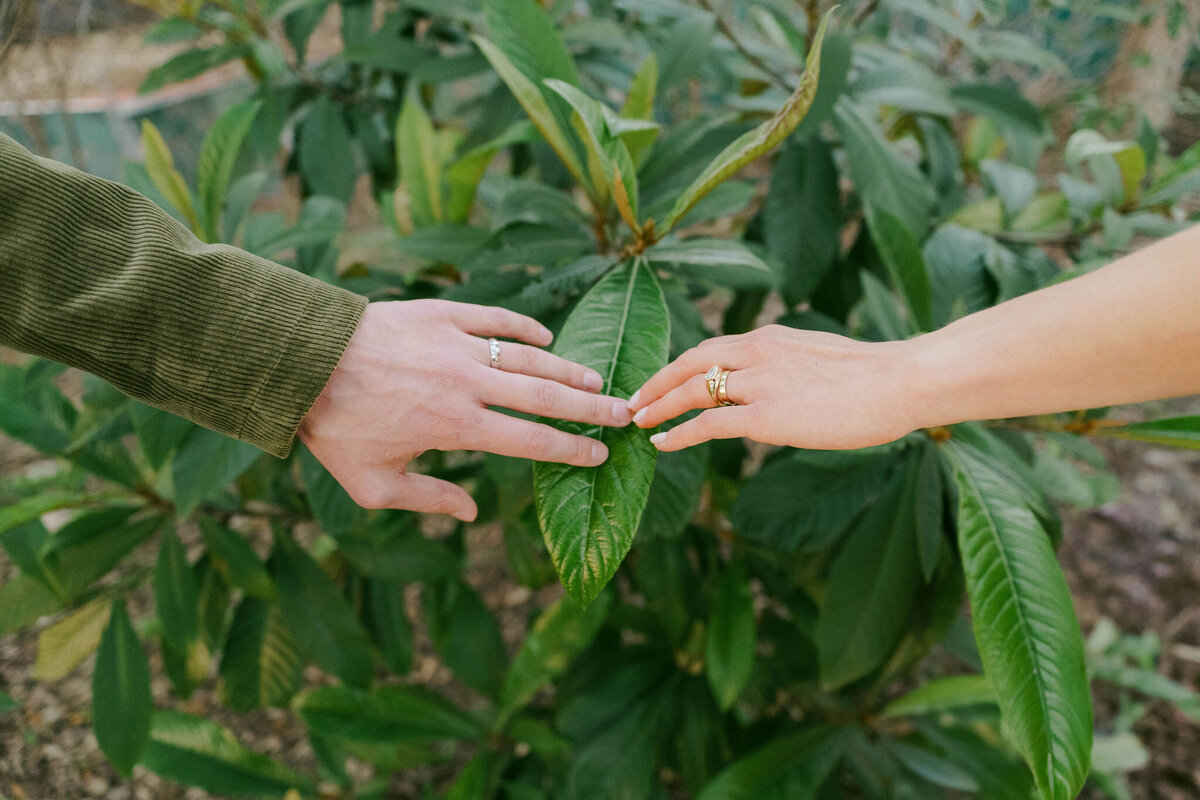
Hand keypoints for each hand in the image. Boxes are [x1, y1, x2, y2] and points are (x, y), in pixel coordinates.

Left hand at [299, 300, 632, 519]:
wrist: (299, 362)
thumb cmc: (334, 429)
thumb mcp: (374, 484)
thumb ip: (429, 499)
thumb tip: (473, 514)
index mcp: (457, 427)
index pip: (532, 440)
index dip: (572, 448)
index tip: (600, 452)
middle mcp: (466, 383)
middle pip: (545, 395)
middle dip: (591, 406)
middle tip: (624, 411)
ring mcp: (456, 344)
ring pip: (528, 356)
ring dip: (567, 369)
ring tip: (596, 379)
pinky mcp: (440, 313)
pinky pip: (494, 319)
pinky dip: (524, 329)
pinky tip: (546, 338)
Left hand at [627, 325, 917, 451]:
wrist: (901, 381)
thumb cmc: (875, 376)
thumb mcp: (821, 360)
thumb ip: (790, 369)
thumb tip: (781, 390)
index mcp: (770, 338)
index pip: (711, 347)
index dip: (679, 365)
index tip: (661, 379)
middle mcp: (757, 353)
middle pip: (690, 362)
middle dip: (657, 381)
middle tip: (635, 399)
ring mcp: (759, 383)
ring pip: (692, 389)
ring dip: (660, 405)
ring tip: (639, 421)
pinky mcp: (766, 415)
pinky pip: (708, 424)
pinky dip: (680, 433)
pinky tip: (664, 443)